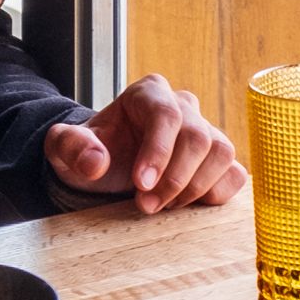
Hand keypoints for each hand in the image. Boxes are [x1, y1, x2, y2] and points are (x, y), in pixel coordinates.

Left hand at [43, 74, 247, 213]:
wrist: (105, 169)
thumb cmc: (89, 152)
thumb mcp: (65, 148)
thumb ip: (71, 148)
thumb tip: (95, 162)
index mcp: (148, 93)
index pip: (166, 115)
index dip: (158, 151)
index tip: (141, 185)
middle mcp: (182, 106)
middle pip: (198, 137)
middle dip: (174, 178)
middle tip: (146, 206)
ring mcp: (204, 131)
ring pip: (221, 153)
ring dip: (194, 188)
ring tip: (162, 206)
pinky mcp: (217, 159)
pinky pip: (235, 173)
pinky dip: (216, 193)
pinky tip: (186, 205)